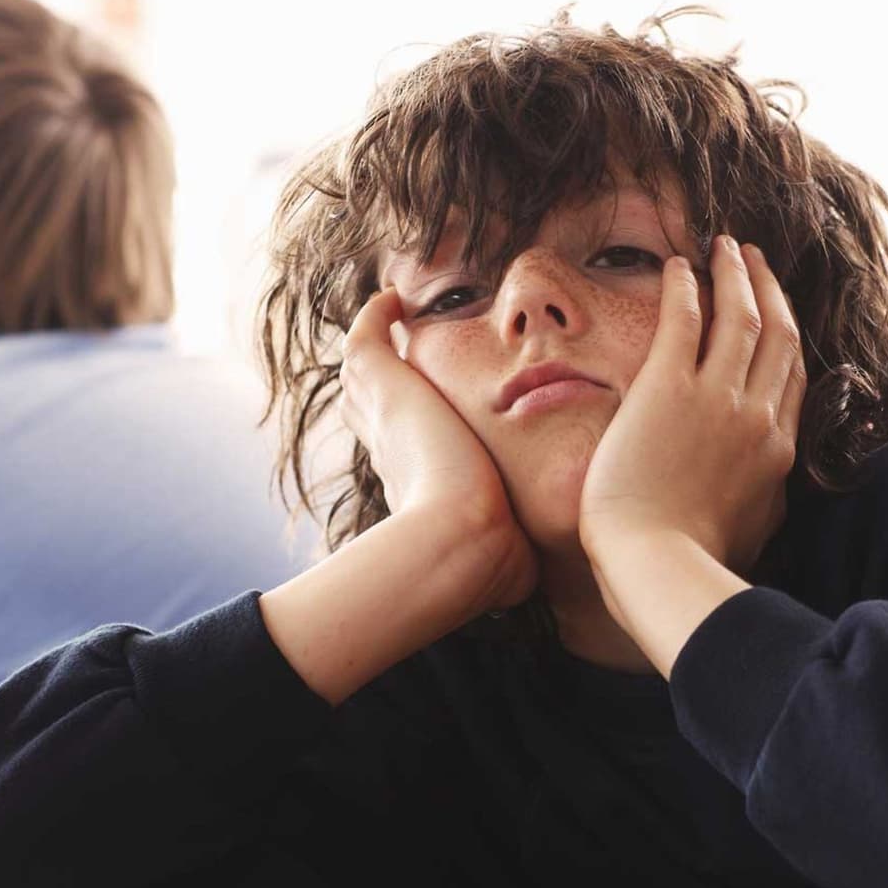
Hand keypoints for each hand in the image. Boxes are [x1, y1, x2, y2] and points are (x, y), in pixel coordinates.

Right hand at [338, 288, 536, 610]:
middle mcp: (388, 447)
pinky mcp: (385, 384)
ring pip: (363, 371)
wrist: (464, 542)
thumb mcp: (504, 561)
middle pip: (369, 405)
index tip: (418, 421)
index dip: (402, 432)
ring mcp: (382, 414)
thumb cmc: (489, 560)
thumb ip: (514, 563)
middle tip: (392, 353)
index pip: (398, 449)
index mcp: (413, 483)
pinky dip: (376, 316)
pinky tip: (395, 297)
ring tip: (391, 316)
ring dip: (374, 344)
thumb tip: (525, 589)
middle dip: (378, 382)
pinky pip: (368, 337)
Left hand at [580, 237, 804, 580]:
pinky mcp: (668, 388)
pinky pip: (685, 319)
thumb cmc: (692, 565)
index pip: (793, 377)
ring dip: (735, 275)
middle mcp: (759, 417)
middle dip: (768, 290)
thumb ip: (764, 499)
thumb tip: (767, 487)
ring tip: (725, 247)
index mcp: (779, 453)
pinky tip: (681, 265)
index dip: (786, 335)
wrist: (658, 568)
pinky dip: (688, 286)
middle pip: (777, 335)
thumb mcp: (753, 533)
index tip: (777, 310)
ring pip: (740, 317)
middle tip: (755, 259)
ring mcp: (716, 399)